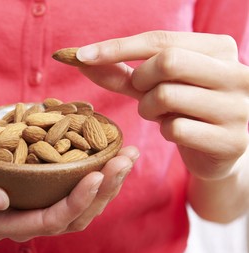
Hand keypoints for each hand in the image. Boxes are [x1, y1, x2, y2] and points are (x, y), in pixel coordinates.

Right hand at [0, 127, 138, 241]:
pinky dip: (101, 177)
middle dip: (104, 190)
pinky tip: (113, 155)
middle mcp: (24, 222)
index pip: (46, 221)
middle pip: (74, 218)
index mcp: (1, 224)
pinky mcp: (46, 194)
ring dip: (110, 184)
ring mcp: (38, 209)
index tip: (97, 173)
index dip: (75, 202)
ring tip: (127, 155)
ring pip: (83, 209)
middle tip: (125, 158)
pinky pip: (79, 194)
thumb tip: (0, 201)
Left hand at [77, 31, 248, 180]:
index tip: (81, 56)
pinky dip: (164, 131)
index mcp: (220, 49)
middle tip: (144, 93)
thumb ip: (122, 72)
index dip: (117, 47)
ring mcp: (238, 107)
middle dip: (141, 80)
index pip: (160, 39)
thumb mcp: (153, 86)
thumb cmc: (183, 109)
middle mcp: (237, 73)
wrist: (216, 150)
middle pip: (167, 62)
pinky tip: (176, 132)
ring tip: (161, 114)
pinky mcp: (231, 140)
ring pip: (167, 96)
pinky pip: (175, 129)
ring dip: (148, 108)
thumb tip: (81, 58)